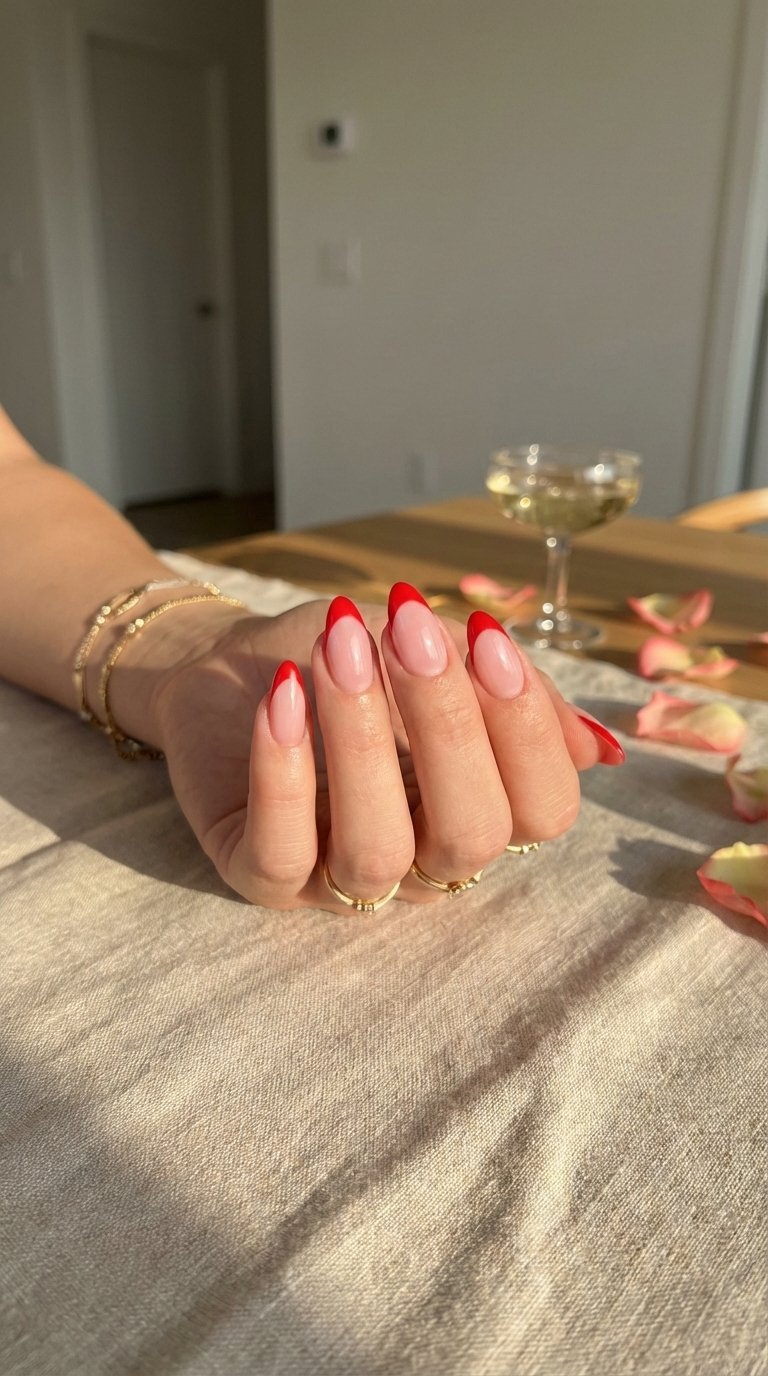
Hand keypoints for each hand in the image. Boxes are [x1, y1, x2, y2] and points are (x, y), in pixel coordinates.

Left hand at [148, 586, 622, 911]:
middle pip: (470, 838)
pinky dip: (284, 774)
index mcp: (481, 812)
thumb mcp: (438, 655)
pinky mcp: (261, 876)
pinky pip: (280, 854)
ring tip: (338, 648)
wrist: (237, 660)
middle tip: (406, 629)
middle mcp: (424, 863)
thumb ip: (512, 696)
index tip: (485, 635)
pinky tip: (282, 695)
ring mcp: (341, 879)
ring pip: (377, 854)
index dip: (528, 730)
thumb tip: (599, 751)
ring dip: (361, 740)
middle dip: (448, 726)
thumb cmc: (348, 658)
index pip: (543, 810)